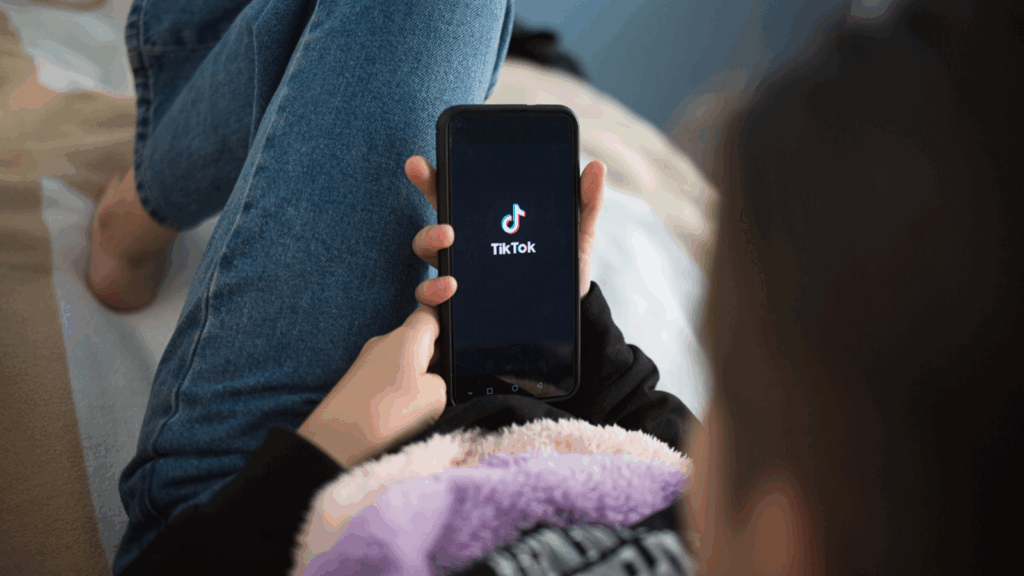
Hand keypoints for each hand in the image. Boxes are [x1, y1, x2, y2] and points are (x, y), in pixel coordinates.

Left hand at [295, 161, 460, 468]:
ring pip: (409, 357)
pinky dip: (407, 388)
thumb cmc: (383, 417)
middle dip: (438, 343)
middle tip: (448, 363)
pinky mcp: (360, 388)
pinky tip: (410, 412)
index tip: (458, 295)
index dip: (448, 301)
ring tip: (429, 402)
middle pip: (422, 332)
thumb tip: (435, 381)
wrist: (330, 448)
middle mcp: (386, 341)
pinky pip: (394, 379)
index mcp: (408, 336)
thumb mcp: (435, 397)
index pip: (434, 307)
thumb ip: (444, 380)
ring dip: (423, 372)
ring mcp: (370, 363)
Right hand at [403, 155, 605, 298]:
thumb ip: (585, 203)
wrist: (567, 315)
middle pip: (435, 215)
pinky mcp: (460, 305)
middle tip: (436, 187)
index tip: (422, 162)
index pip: (455, 191)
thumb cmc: (563, 269)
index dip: (433, 175)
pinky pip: (435, 298)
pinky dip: (434, 291)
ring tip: (448, 238)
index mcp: (486, 220)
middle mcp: (466, 244)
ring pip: (427, 253)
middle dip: (427, 197)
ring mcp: (459, 273)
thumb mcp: (575, 235)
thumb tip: (596, 167)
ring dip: (429, 241)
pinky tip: (450, 286)